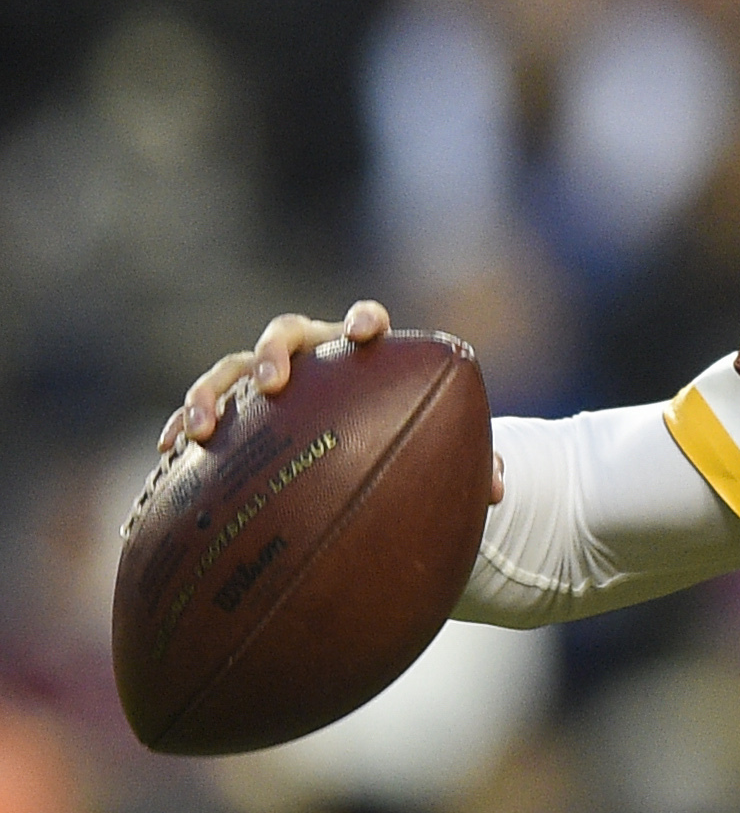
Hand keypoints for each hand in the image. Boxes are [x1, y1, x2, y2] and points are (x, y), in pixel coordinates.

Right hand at [159, 301, 504, 504]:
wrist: (360, 448)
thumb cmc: (404, 443)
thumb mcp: (436, 454)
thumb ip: (468, 464)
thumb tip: (498, 492)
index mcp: (362, 358)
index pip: (363, 323)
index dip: (362, 320)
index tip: (365, 332)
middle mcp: (312, 359)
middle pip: (286, 333)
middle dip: (276, 352)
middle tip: (273, 383)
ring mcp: (268, 383)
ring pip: (232, 370)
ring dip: (212, 393)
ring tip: (200, 430)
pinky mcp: (237, 414)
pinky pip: (202, 412)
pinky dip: (183, 426)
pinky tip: (169, 455)